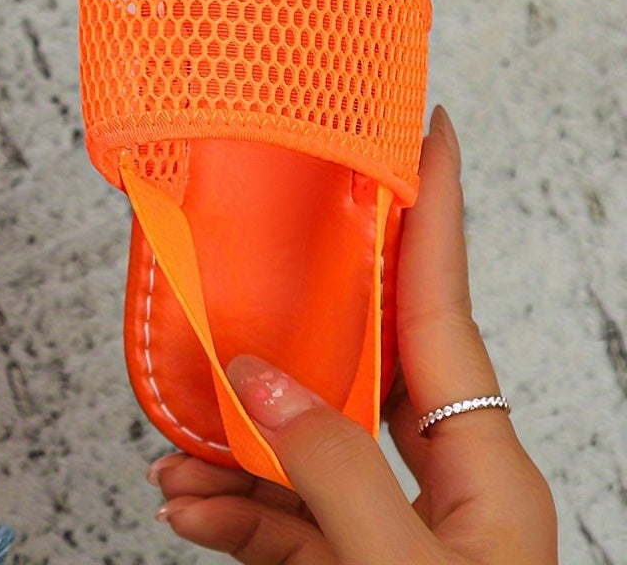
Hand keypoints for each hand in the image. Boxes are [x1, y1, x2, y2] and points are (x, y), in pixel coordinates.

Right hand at [148, 107, 557, 563]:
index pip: (443, 307)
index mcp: (486, 473)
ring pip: (305, 450)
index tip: (421, 135)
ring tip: (173, 448)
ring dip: (233, 444)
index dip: (432, 214)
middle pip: (358, 370)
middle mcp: (442, 488)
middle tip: (244, 271)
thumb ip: (334, 477)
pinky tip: (185, 507)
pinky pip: (285, 518)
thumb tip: (262, 384)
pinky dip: (231, 509)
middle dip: (287, 331)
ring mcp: (393, 531)